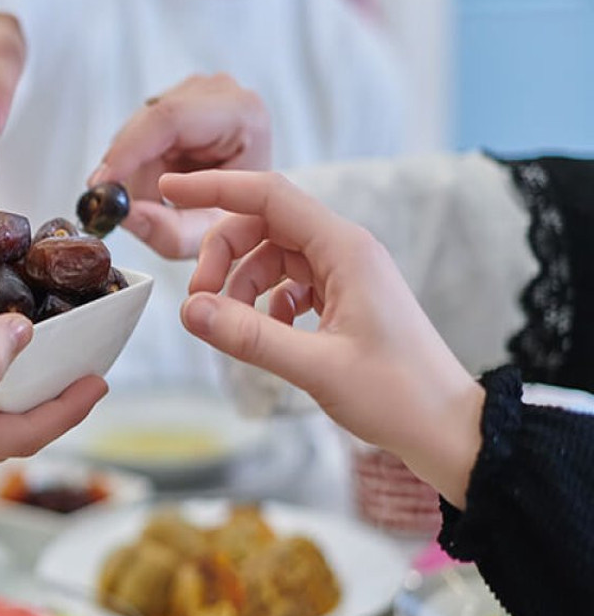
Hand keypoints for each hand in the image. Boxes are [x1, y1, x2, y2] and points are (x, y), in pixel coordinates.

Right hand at [94, 74, 270, 258]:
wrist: (256, 201)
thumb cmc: (244, 212)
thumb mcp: (209, 233)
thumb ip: (168, 231)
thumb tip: (125, 215)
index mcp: (242, 114)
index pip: (170, 119)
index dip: (128, 150)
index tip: (102, 184)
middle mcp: (220, 91)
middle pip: (148, 125)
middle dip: (128, 171)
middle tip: (119, 209)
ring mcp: (197, 91)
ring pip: (137, 130)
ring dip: (134, 171)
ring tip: (156, 201)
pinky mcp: (178, 99)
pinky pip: (139, 132)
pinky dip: (138, 164)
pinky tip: (157, 182)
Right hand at [162, 170, 483, 506]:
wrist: (446, 427)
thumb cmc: (398, 396)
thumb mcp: (316, 367)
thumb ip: (249, 336)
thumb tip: (190, 311)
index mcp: (345, 249)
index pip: (268, 195)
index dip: (215, 189)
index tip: (169, 190)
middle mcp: (345, 251)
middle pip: (262, 225)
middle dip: (222, 256)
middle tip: (198, 301)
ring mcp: (344, 274)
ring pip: (271, 256)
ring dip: (240, 285)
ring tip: (230, 327)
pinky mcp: (342, 299)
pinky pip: (287, 283)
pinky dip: (264, 303)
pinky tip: (266, 334)